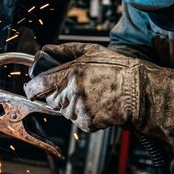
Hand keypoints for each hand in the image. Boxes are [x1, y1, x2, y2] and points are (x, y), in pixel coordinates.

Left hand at [23, 43, 173, 151]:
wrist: (140, 92)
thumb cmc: (119, 70)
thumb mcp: (91, 51)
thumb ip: (64, 50)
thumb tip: (45, 51)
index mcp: (70, 73)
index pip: (37, 85)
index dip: (32, 87)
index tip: (33, 88)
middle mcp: (72, 92)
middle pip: (49, 99)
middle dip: (56, 94)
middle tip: (75, 88)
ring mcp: (79, 109)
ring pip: (62, 111)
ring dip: (70, 105)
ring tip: (91, 95)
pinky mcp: (87, 123)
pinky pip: (76, 121)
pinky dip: (83, 115)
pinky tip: (97, 105)